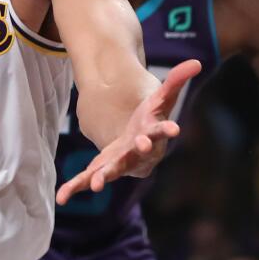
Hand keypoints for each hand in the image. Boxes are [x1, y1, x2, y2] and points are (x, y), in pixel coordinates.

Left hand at [56, 60, 200, 204]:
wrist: (136, 142)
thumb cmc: (150, 118)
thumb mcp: (161, 97)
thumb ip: (176, 81)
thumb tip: (197, 63)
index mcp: (152, 134)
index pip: (162, 130)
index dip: (167, 129)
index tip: (174, 128)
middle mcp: (137, 153)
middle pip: (137, 154)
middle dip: (137, 153)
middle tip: (141, 148)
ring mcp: (119, 163)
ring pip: (112, 171)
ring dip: (104, 177)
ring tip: (96, 184)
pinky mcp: (101, 169)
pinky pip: (87, 179)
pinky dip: (74, 188)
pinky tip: (62, 197)